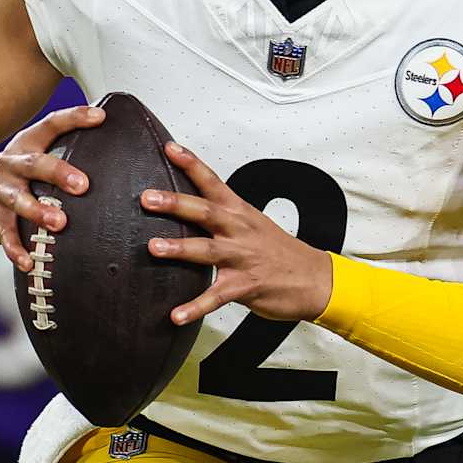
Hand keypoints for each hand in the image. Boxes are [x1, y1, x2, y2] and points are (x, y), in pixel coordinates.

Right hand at [0, 105, 104, 271]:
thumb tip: (111, 133)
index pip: (51, 125)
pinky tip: (28, 261)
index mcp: (27, 144)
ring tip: (59, 224)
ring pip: (17, 200)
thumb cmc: (23, 173)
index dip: (74, 118)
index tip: (99, 118)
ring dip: (38, 212)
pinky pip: (4, 235)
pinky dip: (16, 249)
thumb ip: (68, 146)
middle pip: (34, 164)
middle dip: (58, 173)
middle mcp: (11, 164)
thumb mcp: (38, 152)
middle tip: (82, 186)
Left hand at [140, 142, 333, 324]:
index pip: (213, 182)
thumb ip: (222, 215)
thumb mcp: (253, 224)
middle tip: (148, 198)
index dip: (191, 164)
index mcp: (240, 213)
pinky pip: (215, 297)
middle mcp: (239, 231)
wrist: (315, 278)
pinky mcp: (245, 286)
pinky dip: (195, 307)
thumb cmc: (279, 251)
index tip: (169, 148)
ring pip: (207, 250)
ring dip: (180, 248)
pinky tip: (176, 315)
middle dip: (175, 203)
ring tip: (154, 247)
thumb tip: (185, 206)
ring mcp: (242, 258)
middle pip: (205, 212)